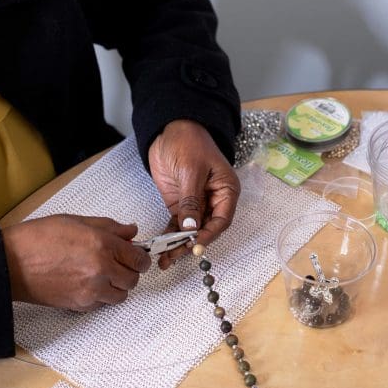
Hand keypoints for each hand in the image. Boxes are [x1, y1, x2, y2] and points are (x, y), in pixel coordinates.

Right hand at [0, 214, 151, 311]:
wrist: (10, 263)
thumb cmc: (38, 238)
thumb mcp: (76, 221)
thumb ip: (108, 227)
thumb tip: (131, 231)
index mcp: (102, 244)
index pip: (138, 258)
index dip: (141, 258)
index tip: (138, 257)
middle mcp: (101, 269)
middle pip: (132, 279)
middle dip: (129, 272)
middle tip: (118, 265)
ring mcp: (91, 290)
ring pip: (120, 295)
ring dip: (116, 286)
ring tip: (101, 275)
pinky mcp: (80, 304)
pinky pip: (102, 304)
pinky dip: (100, 296)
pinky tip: (87, 284)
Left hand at [148, 119, 239, 268]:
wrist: (168, 128)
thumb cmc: (188, 142)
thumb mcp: (191, 171)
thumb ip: (191, 200)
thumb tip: (191, 228)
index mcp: (226, 190)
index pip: (222, 220)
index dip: (208, 235)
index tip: (193, 244)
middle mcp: (214, 200)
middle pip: (206, 229)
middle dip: (191, 243)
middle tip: (175, 255)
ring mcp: (196, 204)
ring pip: (190, 230)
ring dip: (178, 245)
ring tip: (165, 259)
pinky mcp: (180, 204)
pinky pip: (177, 224)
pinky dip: (169, 235)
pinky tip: (161, 248)